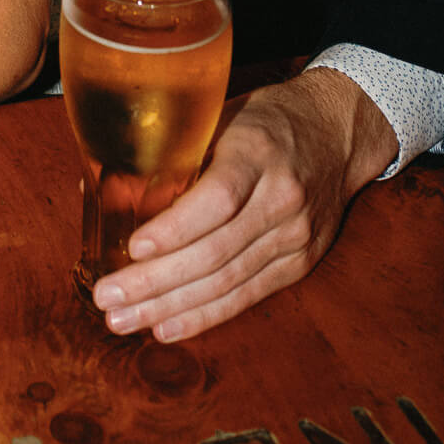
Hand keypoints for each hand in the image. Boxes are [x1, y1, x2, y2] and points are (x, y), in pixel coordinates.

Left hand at [93, 68, 397, 342]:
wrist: (338, 132)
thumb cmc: (266, 120)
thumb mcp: (220, 117)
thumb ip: (171, 153)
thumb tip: (105, 191)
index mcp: (257, 152)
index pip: (217, 199)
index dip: (174, 229)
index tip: (133, 248)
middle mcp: (281, 198)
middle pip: (216, 252)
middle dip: (156, 282)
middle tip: (108, 298)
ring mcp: (296, 236)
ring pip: (228, 282)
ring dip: (171, 307)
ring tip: (124, 320)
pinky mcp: (300, 263)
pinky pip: (248, 296)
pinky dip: (205, 315)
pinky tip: (168, 327)